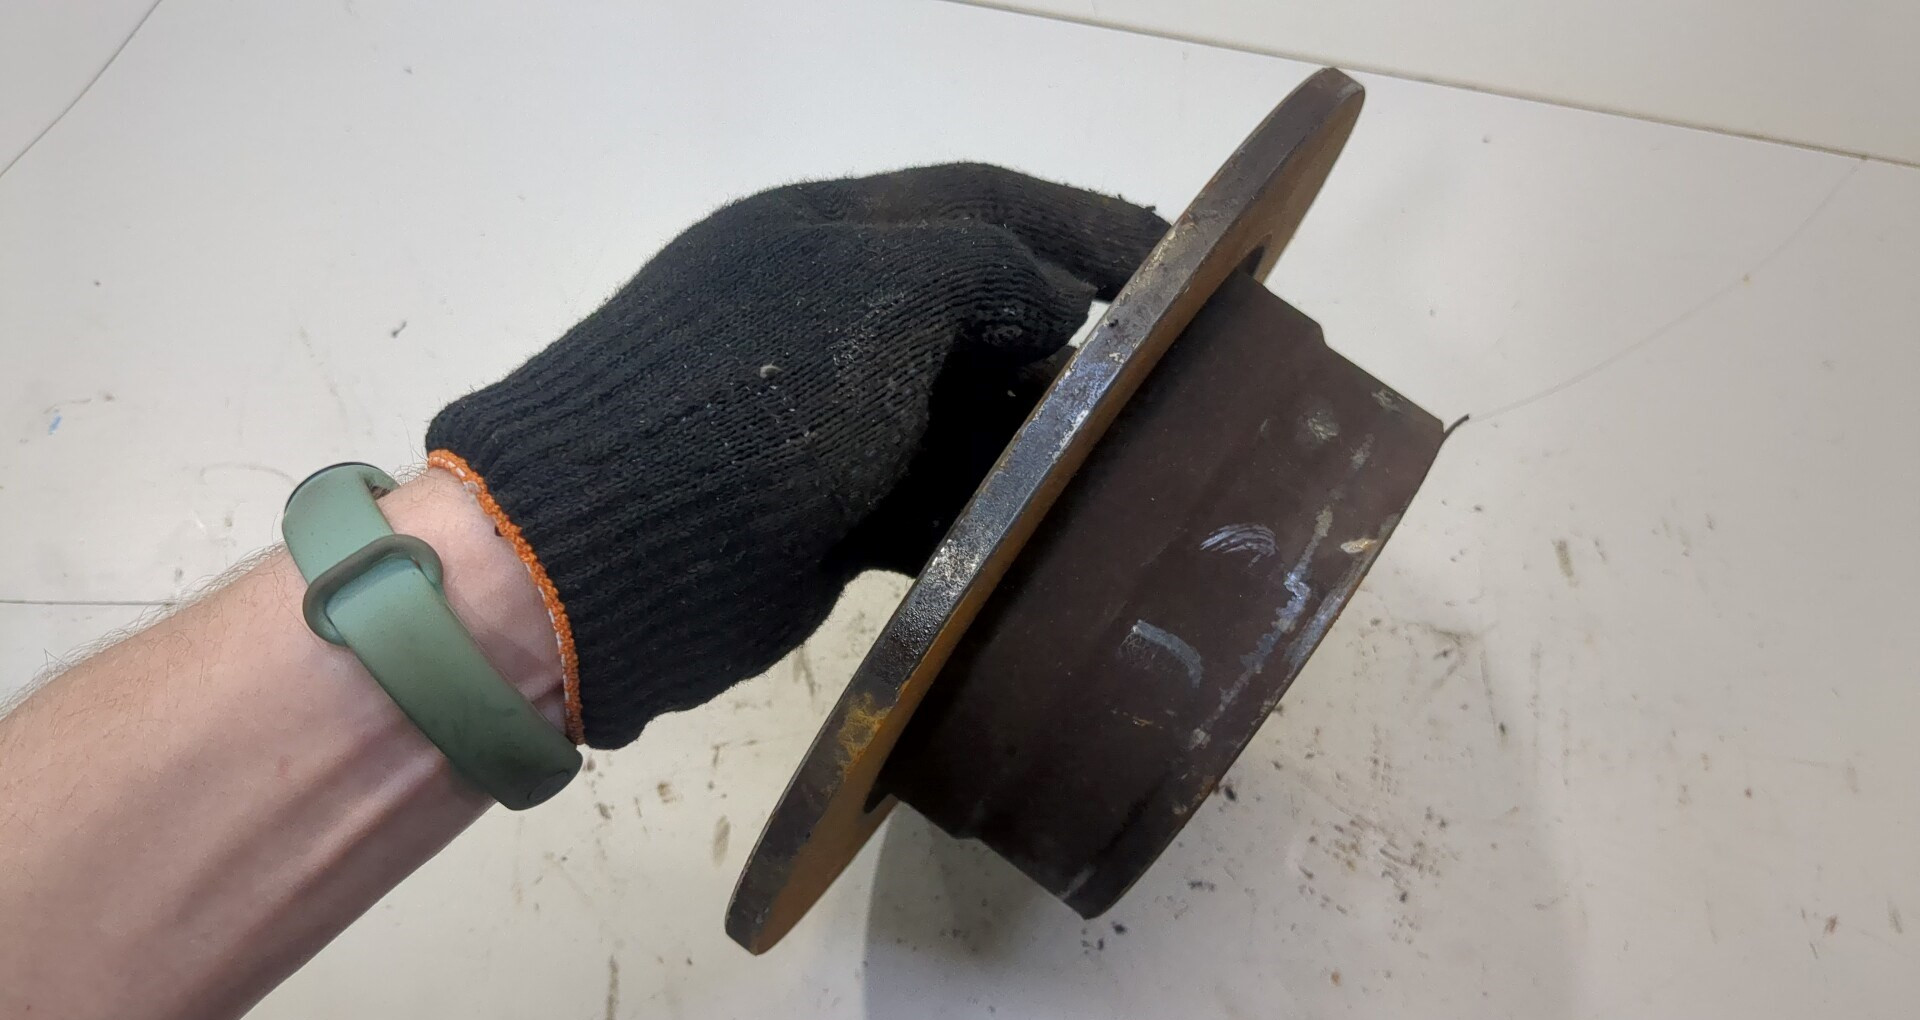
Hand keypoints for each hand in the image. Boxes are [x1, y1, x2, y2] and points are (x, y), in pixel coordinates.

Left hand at [428, 163, 1166, 746]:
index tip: (1184, 257)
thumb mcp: (870, 297)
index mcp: (834, 238)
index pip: (984, 203)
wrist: (597, 560)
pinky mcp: (836, 517)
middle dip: (1082, 340)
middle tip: (1183, 375)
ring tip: (1143, 460)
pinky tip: (1062, 532)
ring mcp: (835, 423)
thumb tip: (1064, 306)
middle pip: (989, 312)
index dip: (1086, 225)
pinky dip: (1000, 517)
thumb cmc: (740, 402)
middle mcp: (839, 320)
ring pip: (974, 417)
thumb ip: (984, 271)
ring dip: (1050, 438)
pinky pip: (943, 506)